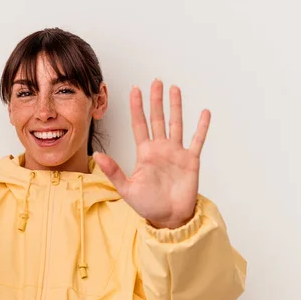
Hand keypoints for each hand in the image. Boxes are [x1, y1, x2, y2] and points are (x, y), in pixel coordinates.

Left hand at [94, 80, 209, 228]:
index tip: (134, 90)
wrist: (169, 217)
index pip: (139, 124)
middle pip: (157, 119)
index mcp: (145, 153)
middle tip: (156, 82)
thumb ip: (113, 171)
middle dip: (156, 100)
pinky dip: (201, 127)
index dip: (137, 107)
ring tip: (174, 89)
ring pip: (176, 124)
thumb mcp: (127, 188)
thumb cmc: (147, 204)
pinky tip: (204, 112)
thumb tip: (97, 156)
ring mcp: (176, 153)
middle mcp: (160, 149)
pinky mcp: (191, 160)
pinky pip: (197, 140)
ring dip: (176, 107)